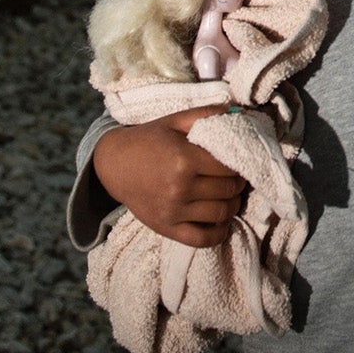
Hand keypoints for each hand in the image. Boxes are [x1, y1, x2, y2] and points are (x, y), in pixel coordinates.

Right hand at [91, 107, 247, 247]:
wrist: (114, 164)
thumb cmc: (148, 140)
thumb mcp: (175, 121)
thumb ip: (207, 114)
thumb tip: (239, 112)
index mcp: (184, 158)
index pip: (229, 167)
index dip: (239, 164)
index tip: (237, 161)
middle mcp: (179, 187)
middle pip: (228, 190)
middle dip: (237, 183)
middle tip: (234, 178)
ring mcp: (172, 211)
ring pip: (221, 214)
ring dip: (232, 205)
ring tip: (228, 196)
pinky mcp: (166, 228)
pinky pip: (202, 239)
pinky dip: (218, 233)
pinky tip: (220, 221)